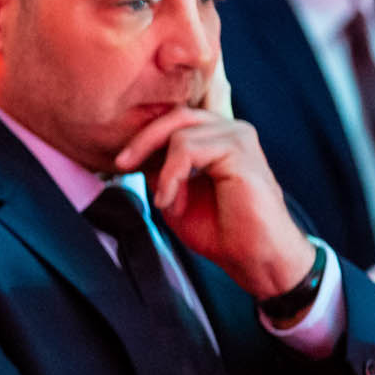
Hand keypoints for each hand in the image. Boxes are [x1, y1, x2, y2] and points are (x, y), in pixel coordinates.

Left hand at [111, 91, 313, 301]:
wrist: (253, 259)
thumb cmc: (220, 231)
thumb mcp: (175, 194)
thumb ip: (160, 170)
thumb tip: (135, 153)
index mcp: (217, 137)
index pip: (175, 119)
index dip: (144, 136)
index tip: (121, 162)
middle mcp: (230, 130)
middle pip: (175, 115)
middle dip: (142, 139)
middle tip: (121, 164)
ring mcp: (238, 136)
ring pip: (179, 131)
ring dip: (162, 170)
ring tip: (164, 201)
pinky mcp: (240, 149)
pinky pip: (188, 148)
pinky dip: (171, 175)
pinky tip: (169, 201)